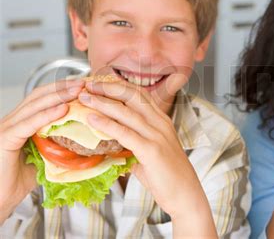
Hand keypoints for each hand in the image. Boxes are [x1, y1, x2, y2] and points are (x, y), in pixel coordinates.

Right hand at [0, 78, 83, 220]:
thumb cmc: (18, 182)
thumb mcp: (44, 158)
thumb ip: (58, 145)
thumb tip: (84, 139)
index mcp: (21, 122)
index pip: (41, 98)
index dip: (62, 90)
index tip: (83, 85)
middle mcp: (12, 121)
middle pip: (39, 96)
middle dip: (63, 87)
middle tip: (84, 82)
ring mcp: (7, 128)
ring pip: (34, 106)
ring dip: (58, 96)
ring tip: (78, 90)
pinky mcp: (5, 139)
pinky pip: (28, 124)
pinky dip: (47, 115)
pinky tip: (63, 109)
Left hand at [79, 79, 216, 236]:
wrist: (185, 194)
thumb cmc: (167, 176)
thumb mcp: (150, 152)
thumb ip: (132, 143)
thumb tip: (107, 143)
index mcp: (162, 120)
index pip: (139, 94)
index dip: (118, 85)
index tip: (99, 82)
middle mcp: (161, 123)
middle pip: (133, 96)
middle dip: (109, 87)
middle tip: (88, 84)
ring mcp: (157, 136)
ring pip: (127, 112)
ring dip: (103, 102)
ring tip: (84, 97)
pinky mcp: (152, 151)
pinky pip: (125, 133)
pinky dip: (106, 124)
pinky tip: (92, 119)